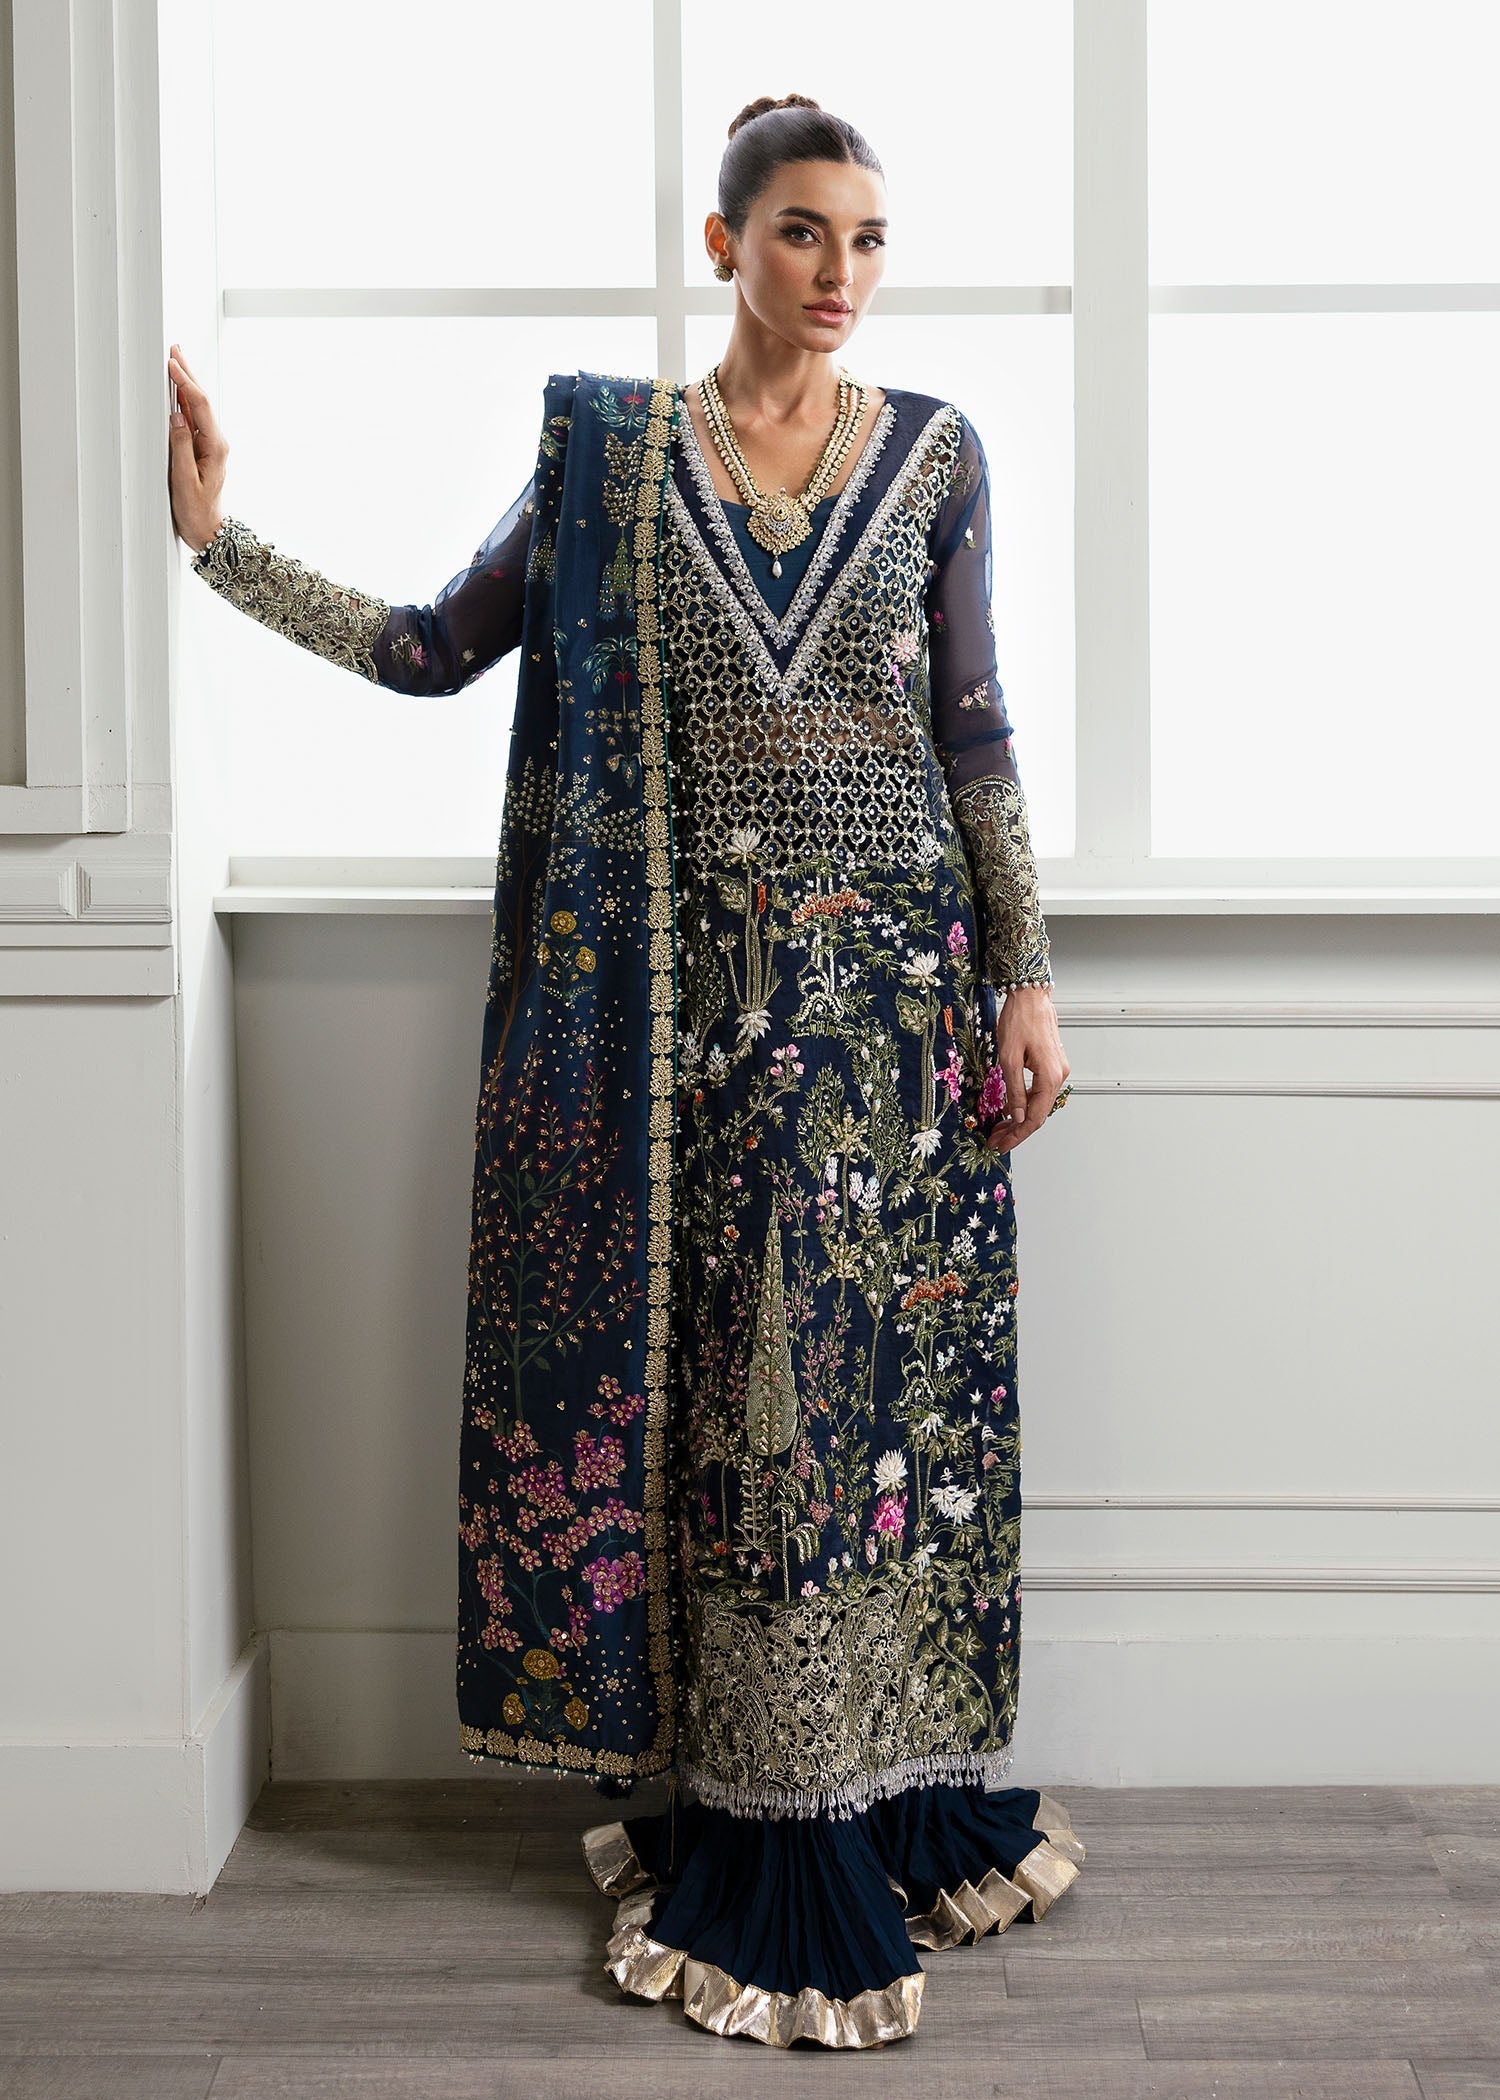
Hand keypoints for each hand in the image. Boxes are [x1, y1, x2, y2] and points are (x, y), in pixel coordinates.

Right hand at [166, 342, 227, 554]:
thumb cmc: (196, 512)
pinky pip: (192, 420)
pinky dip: (183, 401)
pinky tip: (176, 391)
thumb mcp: (184, 481)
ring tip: (175, 361)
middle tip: (175, 349)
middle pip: (201, 400)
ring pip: (196, 408)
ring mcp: (209, 446)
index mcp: (214, 447)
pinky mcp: (202, 451)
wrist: (209, 531)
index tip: (172, 363)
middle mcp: (215, 442)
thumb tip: (175, 416)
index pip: (199, 405)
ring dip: (186, 384)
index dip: (185, 382)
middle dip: (188, 374)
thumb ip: (180, 448)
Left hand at [986, 982, 1068, 1151]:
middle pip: (1038, 1114)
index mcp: (1050, 1077)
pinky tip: (1010, 1109)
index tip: (1001, 1145)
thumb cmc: (1018, 1020)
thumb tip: (1017, 1117)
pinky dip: (1024, 1103)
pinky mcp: (1051, 1064)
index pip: (1034, 1117)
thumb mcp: (1009, 1058)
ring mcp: (1057, 1070)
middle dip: (1016, 1131)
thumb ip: (1015, 1090)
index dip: (1017, 1135)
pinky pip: (1039, 1091)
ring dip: (1019, 1118)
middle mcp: (1058, 1075)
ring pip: (1039, 1104)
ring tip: (999, 1129)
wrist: (1030, 996)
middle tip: (996, 1141)